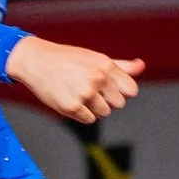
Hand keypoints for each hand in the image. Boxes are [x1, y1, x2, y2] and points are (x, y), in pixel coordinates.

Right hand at [5, 36, 143, 123]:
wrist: (36, 61)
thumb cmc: (69, 60)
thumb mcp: (96, 59)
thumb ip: (121, 66)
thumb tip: (142, 65)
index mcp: (106, 65)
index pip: (131, 90)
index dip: (121, 91)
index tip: (109, 88)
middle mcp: (97, 78)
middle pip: (119, 104)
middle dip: (107, 99)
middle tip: (89, 88)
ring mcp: (84, 94)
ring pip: (104, 113)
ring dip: (94, 107)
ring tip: (78, 93)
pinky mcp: (71, 107)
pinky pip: (89, 119)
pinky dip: (82, 113)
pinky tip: (71, 99)